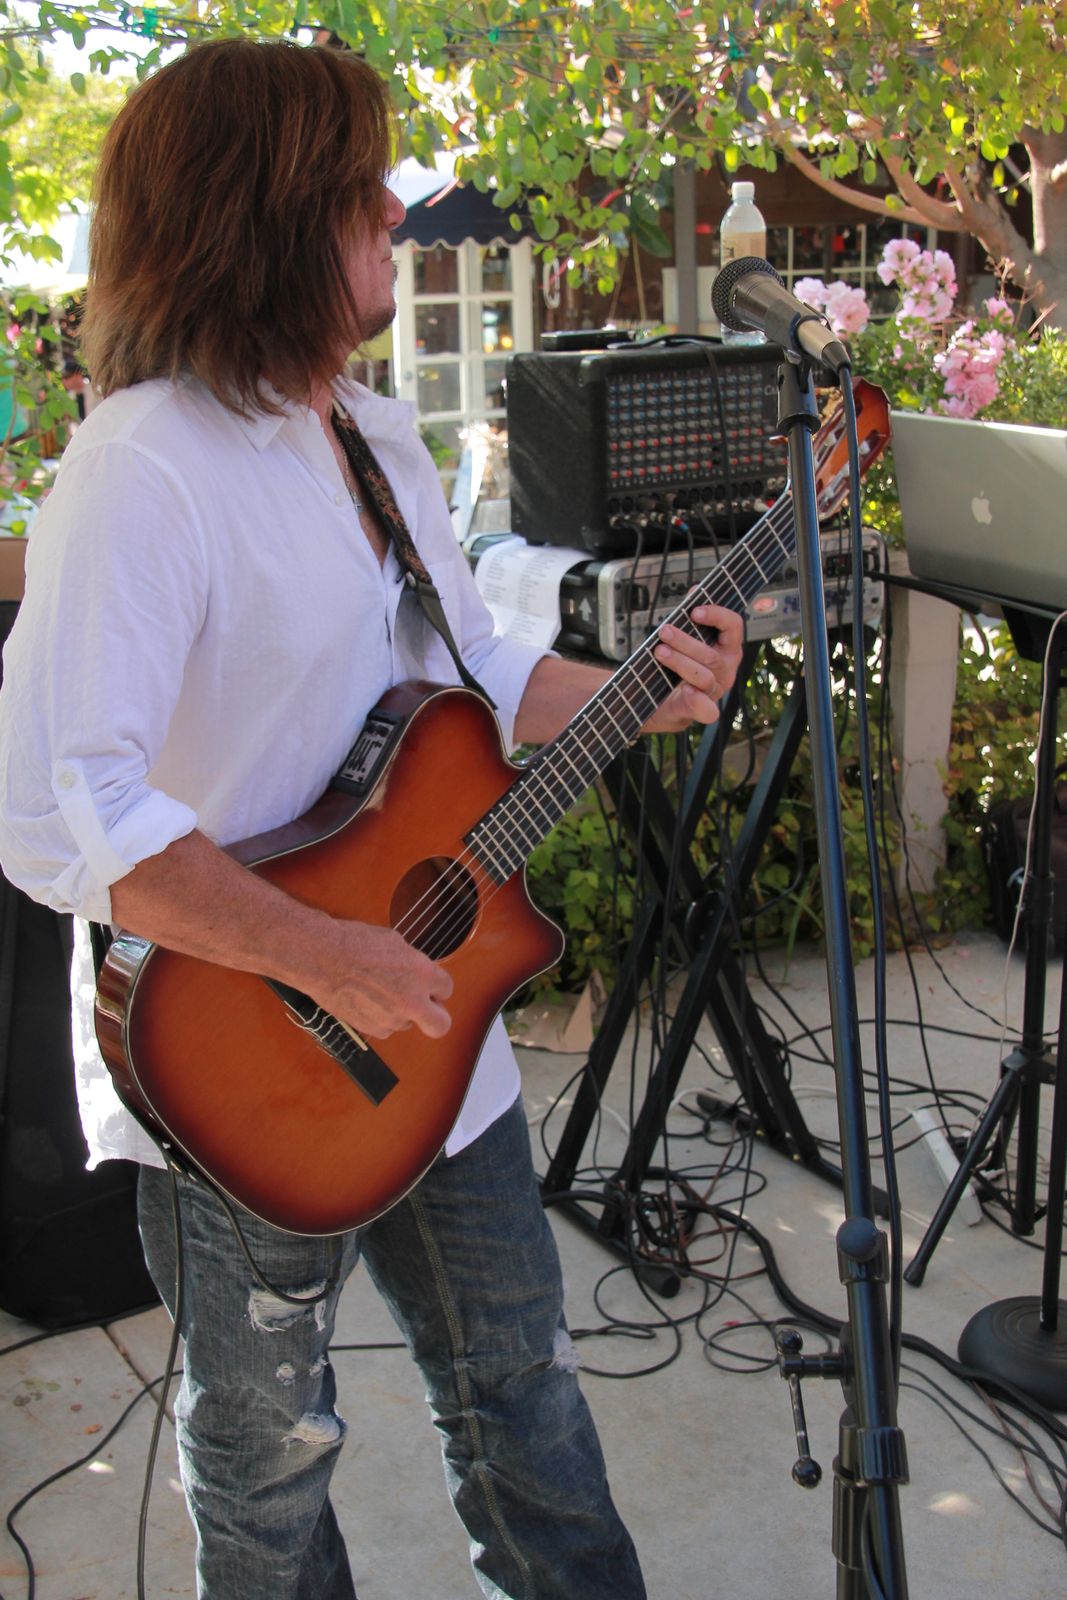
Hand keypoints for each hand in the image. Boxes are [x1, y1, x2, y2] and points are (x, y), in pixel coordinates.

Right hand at [307, 920, 453, 1040]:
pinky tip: (367, 1000)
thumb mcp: (395, 943)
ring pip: (408, 1024)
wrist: (324, 958)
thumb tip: (419, 973)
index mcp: (423, 974)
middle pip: (441, 1024)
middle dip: (436, 1016)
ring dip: (401, 1013)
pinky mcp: (373, 1029)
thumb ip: (414, 964)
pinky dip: (380, 1018)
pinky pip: (386, 1028)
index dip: (436, 986)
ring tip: (380, 993)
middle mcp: (412, 1000)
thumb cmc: (355, 944)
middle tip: (425, 1007)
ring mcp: (392, 1018)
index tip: (429, 985)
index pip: (446, 988)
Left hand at [643, 602, 744, 733]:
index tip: (694, 611)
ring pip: (704, 676)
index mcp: (727, 648)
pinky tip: (685, 689)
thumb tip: (695, 590)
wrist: (663, 700)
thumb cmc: (679, 664)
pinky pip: (708, 710)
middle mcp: (725, 669)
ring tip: (659, 652)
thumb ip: (691, 616)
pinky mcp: (701, 709)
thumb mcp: (685, 638)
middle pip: (712, 654)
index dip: (717, 615)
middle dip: (686, 641)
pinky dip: (697, 700)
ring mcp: (715, 691)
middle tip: (664, 631)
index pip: (733, 626)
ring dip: (680, 662)